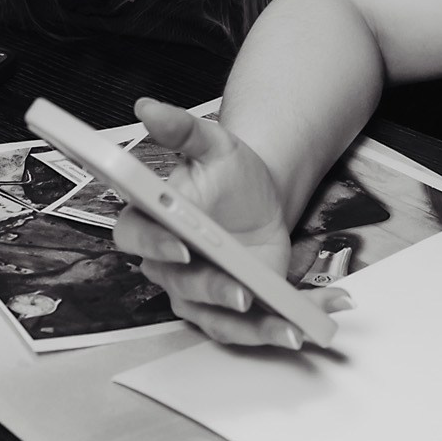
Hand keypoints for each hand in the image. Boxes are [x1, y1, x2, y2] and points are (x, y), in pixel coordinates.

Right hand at [112, 98, 341, 348]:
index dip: (154, 246)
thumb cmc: (228, 172)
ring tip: (287, 326)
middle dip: (212, 291)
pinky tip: (305, 329)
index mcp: (153, 222)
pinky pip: (245, 331)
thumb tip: (146, 107)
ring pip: (214, 319)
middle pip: (180, 285)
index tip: (181, 246)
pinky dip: (275, 333)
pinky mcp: (229, 312)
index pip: (137, 238)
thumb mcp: (213, 144)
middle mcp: (168, 266)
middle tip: (242, 292)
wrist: (261, 197)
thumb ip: (180, 129)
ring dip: (251, 328)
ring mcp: (198, 294)